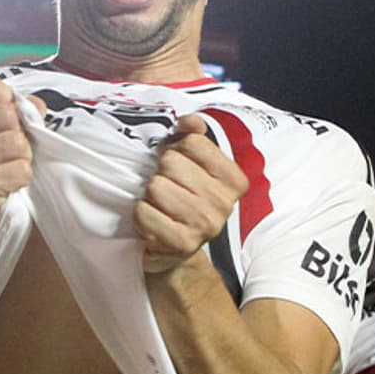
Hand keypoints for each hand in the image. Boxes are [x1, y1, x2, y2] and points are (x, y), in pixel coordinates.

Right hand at [0, 74, 46, 235]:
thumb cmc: (3, 167)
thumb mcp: (10, 130)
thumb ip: (24, 110)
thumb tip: (35, 106)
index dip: (10, 103)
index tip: (6, 125)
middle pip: (7, 114)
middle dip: (20, 135)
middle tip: (10, 155)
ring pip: (16, 142)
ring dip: (23, 159)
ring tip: (9, 170)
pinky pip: (20, 169)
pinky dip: (22, 179)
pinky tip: (9, 186)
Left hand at [135, 113, 246, 272]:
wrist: (174, 252)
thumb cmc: (181, 200)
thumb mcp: (191, 166)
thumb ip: (192, 137)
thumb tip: (189, 121)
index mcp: (233, 180)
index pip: (193, 142)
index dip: (175, 149)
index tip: (177, 167)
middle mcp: (224, 203)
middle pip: (171, 162)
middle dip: (160, 173)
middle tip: (165, 190)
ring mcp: (205, 225)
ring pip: (156, 186)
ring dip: (149, 195)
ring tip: (158, 206)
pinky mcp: (182, 243)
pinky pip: (144, 212)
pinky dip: (141, 215)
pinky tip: (152, 223)